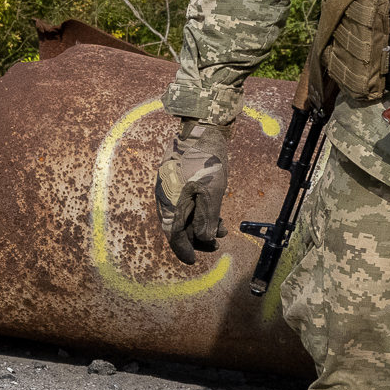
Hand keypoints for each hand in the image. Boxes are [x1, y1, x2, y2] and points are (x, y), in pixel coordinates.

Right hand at [153, 115, 229, 265]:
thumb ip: (206, 218)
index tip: (191, 261)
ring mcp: (171, 188)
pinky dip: (199, 212)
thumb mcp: (212, 192)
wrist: (201, 128)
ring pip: (184, 215)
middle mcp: (167, 198)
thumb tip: (203, 239)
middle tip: (216, 245)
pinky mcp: (178, 181)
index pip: (173, 234)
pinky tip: (216, 213)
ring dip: (201, 225)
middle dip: (197, 239)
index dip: (183, 249)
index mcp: (171, 202)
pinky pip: (186, 203)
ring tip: (222, 229)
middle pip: (178, 227)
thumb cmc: (207, 160)